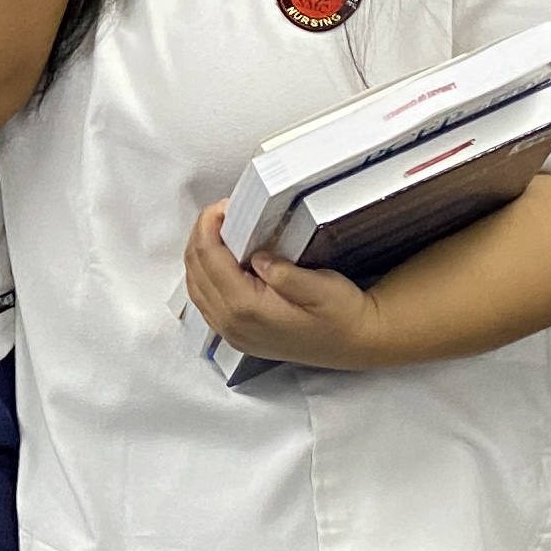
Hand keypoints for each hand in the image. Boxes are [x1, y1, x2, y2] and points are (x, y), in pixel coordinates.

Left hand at [181, 200, 392, 373]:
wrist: (355, 344)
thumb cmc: (342, 315)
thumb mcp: (322, 287)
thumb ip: (284, 273)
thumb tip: (255, 256)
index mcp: (247, 308)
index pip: (209, 258)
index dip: (209, 226)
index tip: (224, 205)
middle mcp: (231, 323)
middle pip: (195, 270)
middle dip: (201, 235)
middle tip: (221, 213)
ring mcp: (231, 333)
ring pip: (194, 287)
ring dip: (199, 254)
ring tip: (217, 230)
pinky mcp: (236, 335)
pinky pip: (204, 302)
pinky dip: (203, 275)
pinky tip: (218, 260)